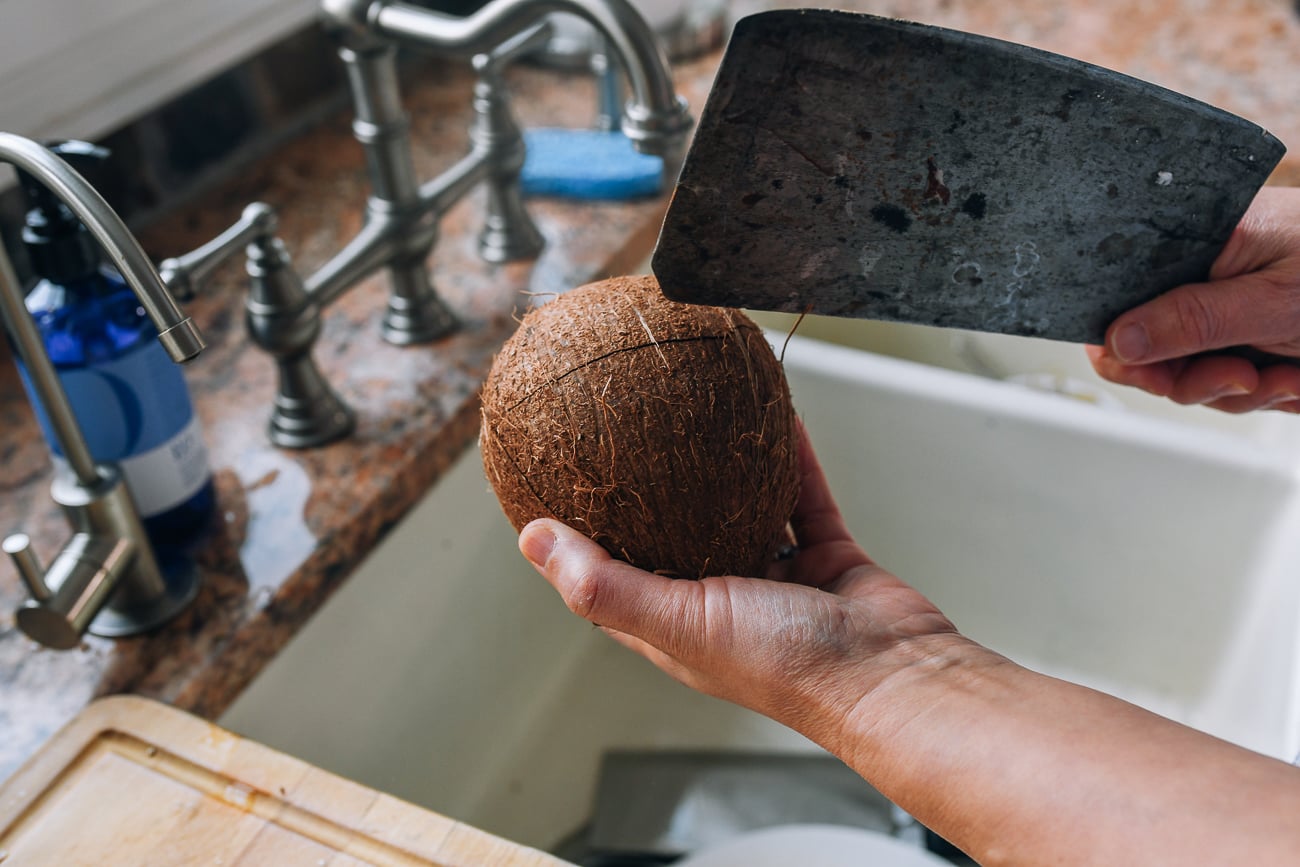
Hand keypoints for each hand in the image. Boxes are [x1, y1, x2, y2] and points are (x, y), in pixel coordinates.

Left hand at [517, 422, 957, 746]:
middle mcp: (720, 597)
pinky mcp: (823, 550)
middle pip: (676, 528)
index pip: (611, 572)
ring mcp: (775, 575)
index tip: (559, 480)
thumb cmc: (792, 669)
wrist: (895, 674)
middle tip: (628, 425)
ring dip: (724, 464)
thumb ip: (607, 584)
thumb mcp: (680, 621)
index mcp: (675, 622)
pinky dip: (789, 455)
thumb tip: (534, 540)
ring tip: (700, 412)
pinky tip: (774, 414)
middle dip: (653, 484)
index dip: (582, 532)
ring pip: (741, 503)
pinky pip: (800, 490)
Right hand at [1087, 185, 1299, 411]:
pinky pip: (1232, 386)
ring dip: (1237, 392)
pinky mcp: (1256, 342)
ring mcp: (1233, 312)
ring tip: (1285, 378)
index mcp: (1204, 241)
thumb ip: (1193, 320)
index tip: (1149, 370)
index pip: (1124, 295)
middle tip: (1236, 379)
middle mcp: (1210, 275)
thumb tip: (1118, 340)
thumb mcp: (1274, 301)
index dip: (1123, 342)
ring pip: (1191, 375)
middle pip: (1151, 347)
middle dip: (1190, 378)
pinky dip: (1265, 394)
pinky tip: (1296, 380)